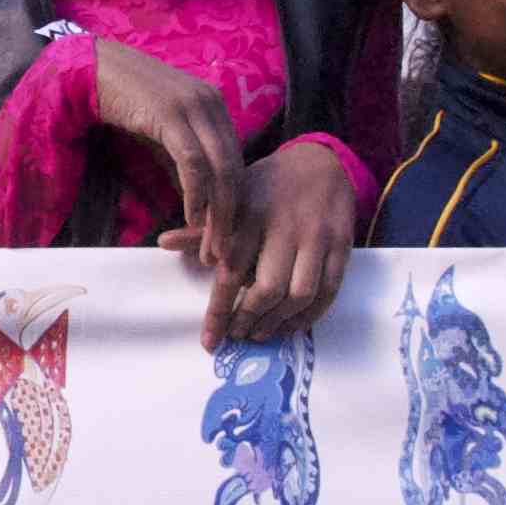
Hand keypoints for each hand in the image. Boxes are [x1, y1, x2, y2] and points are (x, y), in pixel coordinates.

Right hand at [93, 31, 247, 266]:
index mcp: (215, 108)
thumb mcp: (162, 134)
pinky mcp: (172, 115)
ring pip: (220, 169)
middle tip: (225, 254)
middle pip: (235, 170)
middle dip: (232, 217)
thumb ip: (182, 161)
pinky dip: (197, 194)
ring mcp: (194, 107)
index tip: (228, 238)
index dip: (236, 205)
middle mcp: (212, 105)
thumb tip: (197, 203)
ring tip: (211, 245)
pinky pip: (193, 163)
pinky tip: (192, 218)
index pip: (237, 164)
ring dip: (218, 214)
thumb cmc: (123, 102)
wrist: (93, 68)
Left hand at [191, 138, 358, 347]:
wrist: (321, 162)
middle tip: (239, 334)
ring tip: (262, 332)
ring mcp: (317, 237)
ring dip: (279, 322)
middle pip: (268, 288)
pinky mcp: (341, 246)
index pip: (231, 272)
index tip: (210, 342)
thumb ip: (204, 228)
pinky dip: (309, 316)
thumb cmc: (267, 187)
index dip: (220, 312)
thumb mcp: (233, 198)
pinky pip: (328, 291)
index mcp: (251, 215)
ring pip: (300, 294)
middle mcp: (285, 227)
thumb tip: (164, 243)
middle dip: (250, 319)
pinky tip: (292, 325)